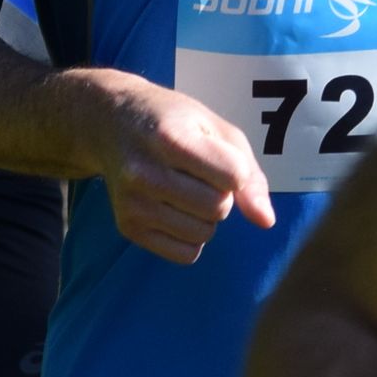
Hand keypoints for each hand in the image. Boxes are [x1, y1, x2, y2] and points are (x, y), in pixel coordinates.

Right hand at [87, 77, 274, 262]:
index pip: (233, 176)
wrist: (111, 122)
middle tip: (196, 172)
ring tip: (183, 187)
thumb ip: (248, 173)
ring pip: (204, 234)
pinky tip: (173, 209)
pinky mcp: (127, 227)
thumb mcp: (215, 128)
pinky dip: (190, 237)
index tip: (214, 152)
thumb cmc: (173, 121)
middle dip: (220, 193)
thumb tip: (266, 221)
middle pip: (219, 208)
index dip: (234, 167)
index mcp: (170, 139)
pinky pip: (186, 254)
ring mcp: (133, 203)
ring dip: (206, 216)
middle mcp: (145, 173)